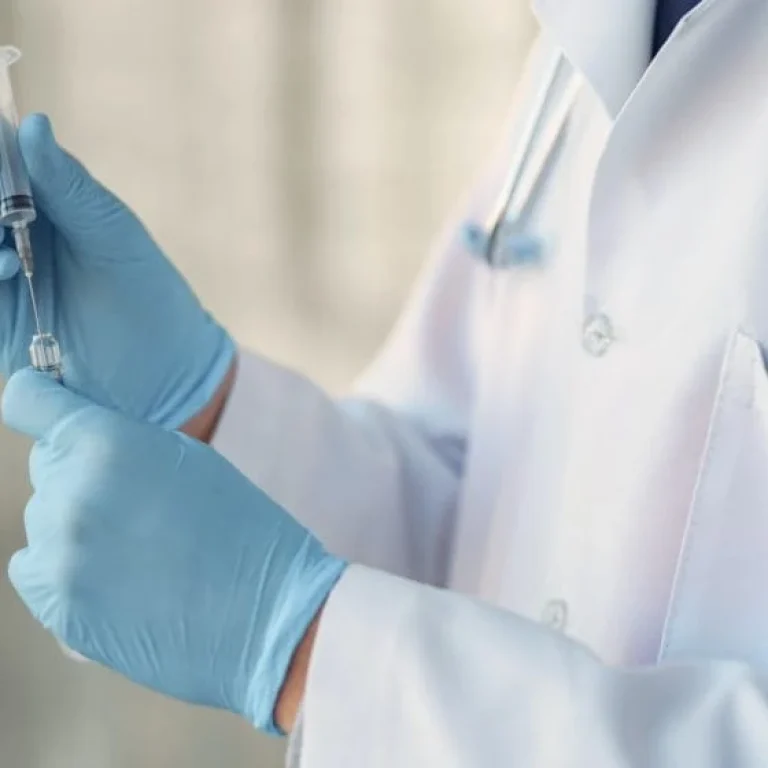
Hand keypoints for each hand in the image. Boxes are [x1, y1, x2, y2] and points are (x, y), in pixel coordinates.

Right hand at [0, 115, 234, 428]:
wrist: (160, 379)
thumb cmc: (151, 300)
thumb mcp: (114, 238)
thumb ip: (70, 188)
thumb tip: (34, 123)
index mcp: (53, 200)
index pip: (2, 155)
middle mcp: (21, 232)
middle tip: (4, 217)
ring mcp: (5, 274)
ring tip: (7, 255)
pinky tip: (4, 271)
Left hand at [2, 369, 346, 731]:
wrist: (264, 615)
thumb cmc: (240, 528)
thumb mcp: (188, 459)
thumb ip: (122, 442)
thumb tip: (78, 442)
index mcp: (105, 443)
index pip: (27, 399)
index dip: (39, 400)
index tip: (49, 410)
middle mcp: (69, 493)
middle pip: (47, 466)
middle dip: (79, 473)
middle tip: (134, 502)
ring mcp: (58, 555)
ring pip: (42, 520)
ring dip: (76, 525)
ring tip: (135, 548)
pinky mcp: (56, 607)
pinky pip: (35, 568)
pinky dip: (65, 570)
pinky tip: (116, 578)